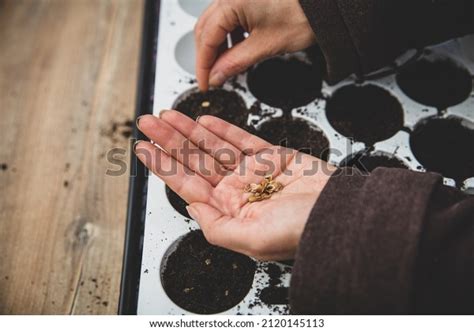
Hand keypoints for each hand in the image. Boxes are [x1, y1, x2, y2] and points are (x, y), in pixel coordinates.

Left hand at [135, 111, 334, 259]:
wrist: (341, 212)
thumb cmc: (301, 231)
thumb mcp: (252, 241)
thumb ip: (216, 227)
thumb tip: (190, 207)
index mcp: (230, 212)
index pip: (187, 185)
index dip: (163, 166)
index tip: (142, 150)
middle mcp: (238, 191)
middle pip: (195, 161)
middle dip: (169, 141)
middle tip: (146, 123)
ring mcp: (254, 172)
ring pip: (213, 147)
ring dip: (189, 130)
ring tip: (166, 116)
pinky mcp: (273, 157)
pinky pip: (242, 140)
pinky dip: (223, 130)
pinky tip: (204, 120)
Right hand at [195, 0, 316, 90]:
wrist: (326, 4)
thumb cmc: (303, 14)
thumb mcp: (265, 45)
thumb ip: (235, 62)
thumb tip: (216, 76)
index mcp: (232, 2)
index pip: (206, 38)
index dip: (203, 65)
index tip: (205, 84)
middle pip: (205, 29)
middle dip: (207, 56)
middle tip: (211, 79)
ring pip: (216, 24)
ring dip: (217, 47)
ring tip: (226, 67)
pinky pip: (229, 18)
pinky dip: (229, 36)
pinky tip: (236, 50)